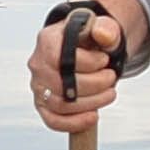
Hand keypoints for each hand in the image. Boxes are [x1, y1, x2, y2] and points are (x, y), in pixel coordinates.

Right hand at [30, 0, 145, 132]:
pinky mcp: (43, 105)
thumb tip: (104, 35)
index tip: (104, 60)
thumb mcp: (101, 26)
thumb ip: (106, 28)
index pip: (61, 58)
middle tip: (111, 78)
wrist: (84, 49)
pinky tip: (93, 116)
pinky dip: (74, 123)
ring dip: (91, 103)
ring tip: (109, 93)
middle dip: (95, 84)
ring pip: (60, 105)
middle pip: (61, 84)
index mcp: (48, 41)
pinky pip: (53, 121)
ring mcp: (39, 87)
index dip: (87, 63)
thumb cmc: (89, 38)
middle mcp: (38, 65)